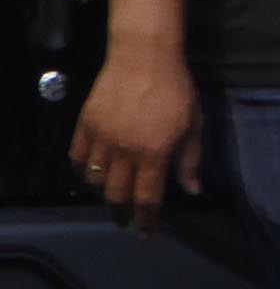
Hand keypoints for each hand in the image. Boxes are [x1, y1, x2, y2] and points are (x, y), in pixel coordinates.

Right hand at [69, 37, 201, 230]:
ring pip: (94, 180)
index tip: (146, 231)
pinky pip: (76, 158)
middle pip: (116, 194)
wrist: (145, 57)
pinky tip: (89, 176)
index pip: (147, 198)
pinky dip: (81, 172)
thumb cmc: (177, 90)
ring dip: (102, 193)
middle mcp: (124, 151)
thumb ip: (190, 160)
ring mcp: (101, 139)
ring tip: (111, 198)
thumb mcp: (194, 125)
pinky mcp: (85, 126)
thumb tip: (192, 190)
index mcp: (154, 154)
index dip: (146, 219)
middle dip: (122, 213)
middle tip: (126, 221)